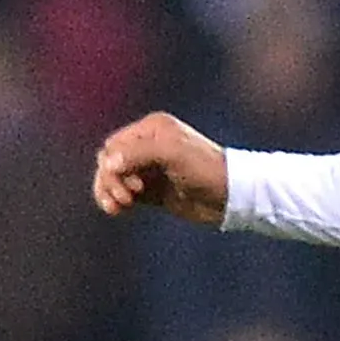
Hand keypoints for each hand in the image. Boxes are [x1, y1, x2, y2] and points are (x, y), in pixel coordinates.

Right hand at [94, 111, 228, 224]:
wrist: (231, 196)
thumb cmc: (205, 169)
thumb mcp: (172, 154)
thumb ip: (138, 154)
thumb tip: (108, 163)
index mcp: (152, 129)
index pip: (115, 145)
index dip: (113, 166)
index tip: (131, 185)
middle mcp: (148, 145)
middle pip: (110, 161)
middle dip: (110, 180)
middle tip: (126, 199)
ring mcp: (150, 169)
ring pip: (113, 178)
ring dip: (108, 191)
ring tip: (116, 208)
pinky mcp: (153, 190)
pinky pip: (124, 193)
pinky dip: (116, 200)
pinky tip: (118, 210)